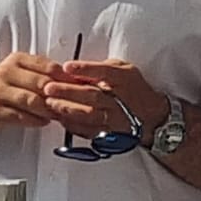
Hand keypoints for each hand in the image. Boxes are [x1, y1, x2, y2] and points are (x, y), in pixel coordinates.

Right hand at [0, 52, 82, 128]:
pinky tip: (43, 121)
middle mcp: (7, 72)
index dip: (67, 78)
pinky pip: (22, 116)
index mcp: (16, 60)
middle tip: (73, 105)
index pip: (48, 66)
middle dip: (60, 96)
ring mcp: (0, 91)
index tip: (81, 87)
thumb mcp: (17, 75)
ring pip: (33, 100)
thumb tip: (71, 82)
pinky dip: (36, 120)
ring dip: (49, 110)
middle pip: (43, 83)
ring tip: (58, 115)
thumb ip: (39, 76)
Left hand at [44, 58, 166, 138]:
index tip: (67, 66)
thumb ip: (102, 67)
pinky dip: (72, 124)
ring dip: (67, 109)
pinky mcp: (109, 134)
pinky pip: (89, 130)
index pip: (104, 72)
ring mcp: (115, 119)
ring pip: (89, 115)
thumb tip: (76, 68)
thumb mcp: (123, 69)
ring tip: (50, 103)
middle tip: (49, 88)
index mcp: (124, 79)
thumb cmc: (133, 89)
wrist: (152, 117)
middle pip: (93, 95)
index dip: (85, 69)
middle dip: (68, 92)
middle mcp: (120, 100)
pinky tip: (59, 118)